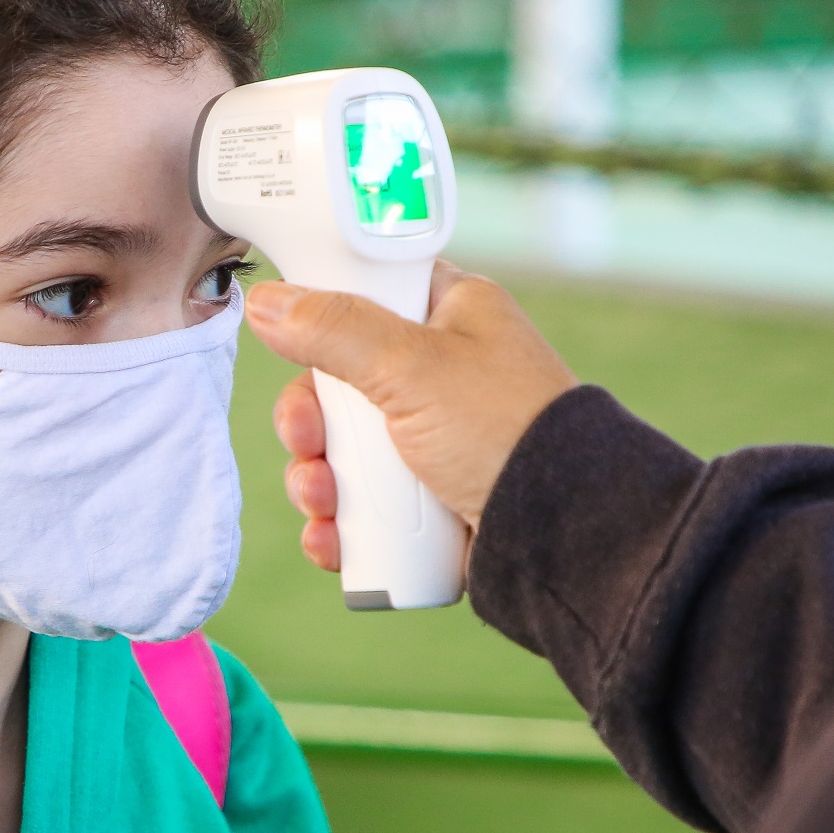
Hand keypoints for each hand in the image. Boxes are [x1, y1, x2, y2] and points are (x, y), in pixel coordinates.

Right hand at [244, 263, 578, 571]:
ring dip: (318, 480)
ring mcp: (438, 437)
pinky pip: (366, 503)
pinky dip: (341, 522)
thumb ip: (334, 329)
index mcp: (452, 314)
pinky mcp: (434, 496)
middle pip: (341, 384)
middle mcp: (445, 372)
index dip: (323, 325)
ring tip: (323, 506)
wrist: (565, 535)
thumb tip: (268, 302)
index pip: (368, 294)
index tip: (298, 352)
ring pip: (347, 449)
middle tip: (307, 444)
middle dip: (310, 426)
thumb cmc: (507, 432)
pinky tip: (332, 538)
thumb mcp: (411, 367)